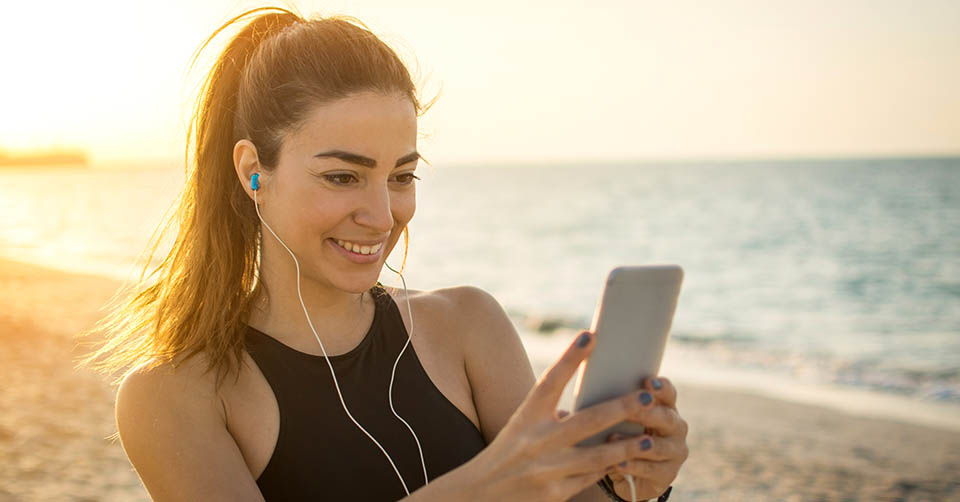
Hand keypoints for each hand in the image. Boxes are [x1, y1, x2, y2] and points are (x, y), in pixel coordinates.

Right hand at [459, 330, 662, 501]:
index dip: (571, 358)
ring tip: (649, 439)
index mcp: (527, 415)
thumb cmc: (509, 451)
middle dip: (622, 408)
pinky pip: (590, 478)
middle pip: (588, 420)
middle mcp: (537, 439)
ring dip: (627, 447)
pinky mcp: (554, 493)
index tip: (591, 336)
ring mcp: (547, 468)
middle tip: (647, 398)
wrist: (481, 493)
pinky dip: (608, 469)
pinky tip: (625, 463)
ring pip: (598, 455)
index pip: (550, 381)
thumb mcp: (523, 425)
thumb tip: (584, 406)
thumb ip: (551, 414)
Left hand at [602, 376, 687, 499]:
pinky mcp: (668, 475)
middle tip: (630, 410)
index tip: (648, 381)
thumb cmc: (620, 434)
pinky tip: (617, 463)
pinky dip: (632, 466)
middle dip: (648, 413)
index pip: (668, 394)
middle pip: (667, 418)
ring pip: (658, 446)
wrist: (627, 470)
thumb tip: (590, 386)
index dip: (661, 388)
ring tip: (613, 438)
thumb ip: (616, 403)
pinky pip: (651, 470)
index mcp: (666, 408)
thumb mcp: (619, 417)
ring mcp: (675, 452)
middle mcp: (676, 428)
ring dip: (634, 443)